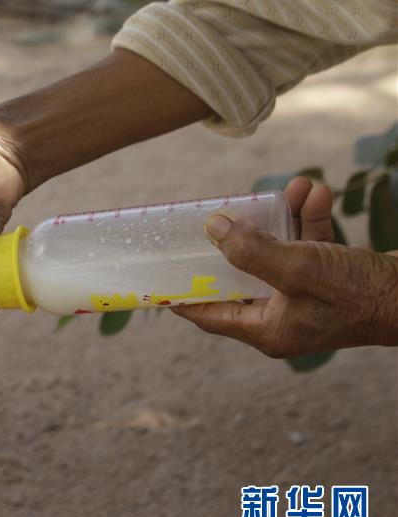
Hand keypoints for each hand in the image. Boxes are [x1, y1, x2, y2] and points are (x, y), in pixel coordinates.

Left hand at [173, 177, 397, 355]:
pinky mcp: (331, 279)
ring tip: (288, 187)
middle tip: (223, 211)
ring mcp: (307, 298)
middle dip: (238, 237)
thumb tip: (211, 229)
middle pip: (241, 275)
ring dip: (282, 218)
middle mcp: (282, 317)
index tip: (159, 272)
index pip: (208, 313)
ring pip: (279, 253)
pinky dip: (310, 220)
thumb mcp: (296, 269)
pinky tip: (314, 192)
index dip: (183, 292)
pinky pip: (309, 247)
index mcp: (265, 329)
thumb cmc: (357, 293)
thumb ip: (249, 250)